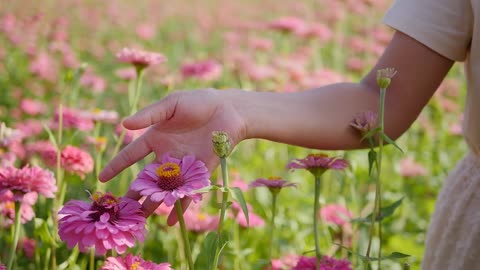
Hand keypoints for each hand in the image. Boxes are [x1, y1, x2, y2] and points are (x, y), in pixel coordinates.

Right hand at [98, 89, 246, 224]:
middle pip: (146, 179)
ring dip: (154, 205)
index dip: (117, 166)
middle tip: (121, 212)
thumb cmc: (199, 102)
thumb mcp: (171, 104)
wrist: (230, 111)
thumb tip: (125, 124)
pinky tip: (172, 222)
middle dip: (134, 195)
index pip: (131, 155)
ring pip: (164, 189)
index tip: (102, 179)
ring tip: (141, 222)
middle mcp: (167, 156)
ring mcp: (183, 167)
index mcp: (155, 138)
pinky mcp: (200, 174)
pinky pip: (188, 192)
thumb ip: (150, 115)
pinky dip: (181, 206)